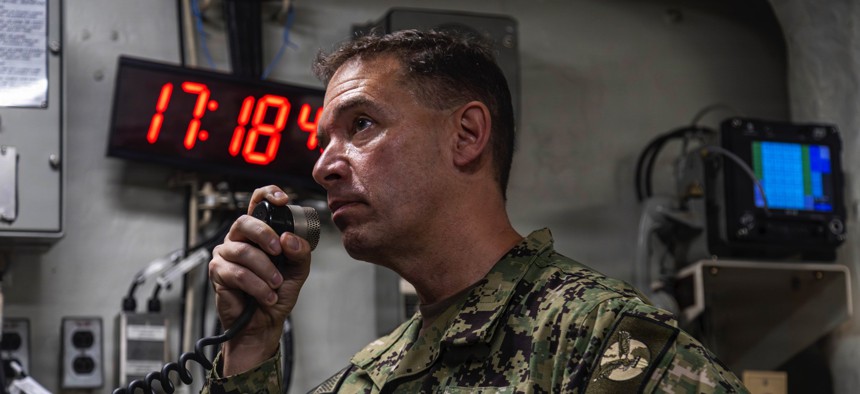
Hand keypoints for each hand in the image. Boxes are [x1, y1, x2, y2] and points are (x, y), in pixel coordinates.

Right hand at [209, 185, 312, 374]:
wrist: (264, 323)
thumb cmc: (277, 294)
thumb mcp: (298, 271)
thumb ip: (300, 252)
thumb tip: (288, 239)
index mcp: (258, 233)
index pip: (257, 203)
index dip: (267, 195)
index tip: (282, 200)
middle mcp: (239, 239)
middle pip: (244, 222)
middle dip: (264, 235)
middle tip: (279, 252)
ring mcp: (226, 254)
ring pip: (243, 252)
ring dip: (265, 270)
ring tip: (276, 284)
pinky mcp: (218, 272)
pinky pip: (238, 273)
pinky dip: (257, 286)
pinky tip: (266, 295)